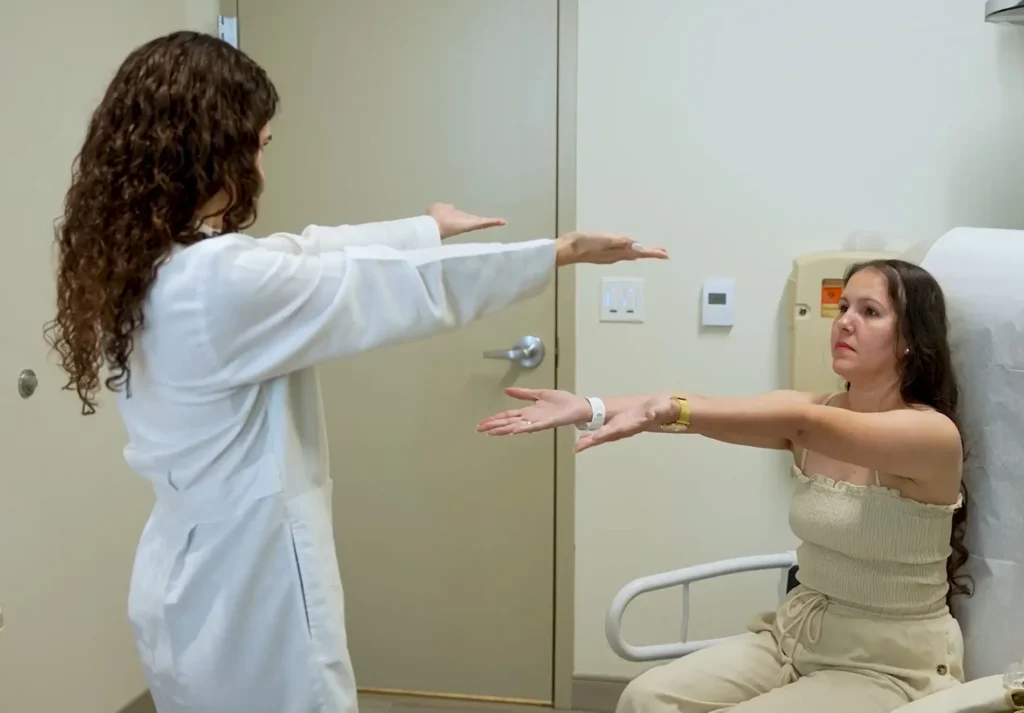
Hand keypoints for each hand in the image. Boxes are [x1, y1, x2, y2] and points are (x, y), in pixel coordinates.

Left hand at [426, 203, 506, 238]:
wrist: (434, 226)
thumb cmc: (434, 217)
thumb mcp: (439, 208)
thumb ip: (444, 208)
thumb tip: (449, 207)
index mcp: (455, 218)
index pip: (464, 218)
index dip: (468, 218)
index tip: (474, 218)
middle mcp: (464, 221)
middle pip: (475, 221)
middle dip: (485, 222)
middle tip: (495, 222)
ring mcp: (469, 223)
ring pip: (482, 223)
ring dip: (492, 222)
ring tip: (502, 222)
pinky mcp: (473, 224)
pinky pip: (485, 222)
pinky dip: (494, 222)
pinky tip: (503, 221)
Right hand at [476, 387, 592, 435]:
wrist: (578, 406)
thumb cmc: (562, 401)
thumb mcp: (539, 394)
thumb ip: (523, 393)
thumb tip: (507, 390)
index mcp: (528, 411)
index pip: (507, 416)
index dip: (494, 419)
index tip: (482, 423)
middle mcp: (531, 418)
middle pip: (508, 422)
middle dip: (493, 426)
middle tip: (479, 430)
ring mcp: (538, 421)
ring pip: (517, 426)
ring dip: (504, 430)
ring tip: (491, 432)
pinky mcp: (548, 422)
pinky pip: (534, 426)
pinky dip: (523, 428)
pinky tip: (514, 430)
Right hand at [555, 231, 668, 266]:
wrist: (566, 250)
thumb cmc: (583, 244)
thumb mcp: (604, 240)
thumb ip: (621, 242)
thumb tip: (638, 245)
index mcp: (617, 253)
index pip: (640, 252)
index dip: (653, 253)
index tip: (665, 254)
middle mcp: (615, 256)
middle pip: (637, 254)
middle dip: (649, 253)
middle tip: (662, 252)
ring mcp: (608, 256)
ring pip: (630, 254)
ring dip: (640, 252)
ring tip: (649, 250)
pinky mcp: (602, 253)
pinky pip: (621, 253)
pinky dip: (629, 251)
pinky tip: (628, 249)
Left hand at [575, 393, 679, 452]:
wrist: (668, 410)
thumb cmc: (664, 409)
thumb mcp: (662, 408)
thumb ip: (657, 411)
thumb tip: (651, 413)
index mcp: (631, 425)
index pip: (614, 432)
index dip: (601, 436)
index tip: (591, 441)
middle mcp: (626, 428)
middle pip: (606, 437)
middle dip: (592, 442)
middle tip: (577, 448)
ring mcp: (623, 426)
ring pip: (605, 435)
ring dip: (591, 440)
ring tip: (578, 445)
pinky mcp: (623, 423)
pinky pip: (607, 429)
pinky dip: (596, 433)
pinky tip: (586, 435)